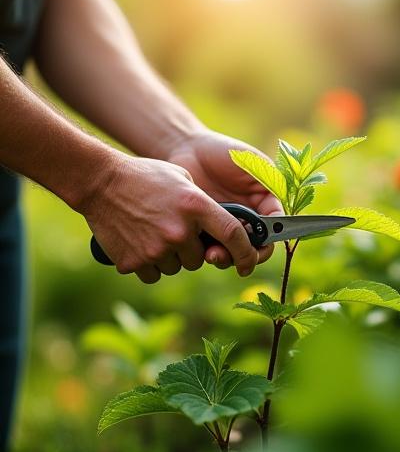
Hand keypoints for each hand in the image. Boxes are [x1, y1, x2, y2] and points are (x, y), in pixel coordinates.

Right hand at [81, 154, 262, 282]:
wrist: (100, 183)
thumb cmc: (145, 176)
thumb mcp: (182, 179)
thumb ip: (203, 205)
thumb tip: (217, 229)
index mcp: (196, 206)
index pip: (233, 235)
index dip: (246, 253)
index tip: (248, 263)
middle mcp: (179, 231)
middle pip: (200, 258)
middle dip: (192, 249)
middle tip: (174, 230)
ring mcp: (156, 249)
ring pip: (176, 267)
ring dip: (170, 256)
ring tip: (153, 232)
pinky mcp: (134, 262)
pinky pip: (154, 274)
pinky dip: (149, 263)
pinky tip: (139, 242)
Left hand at [168, 128, 283, 268]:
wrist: (186, 147)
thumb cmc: (223, 151)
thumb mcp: (253, 164)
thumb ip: (268, 187)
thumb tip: (278, 220)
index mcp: (263, 204)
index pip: (272, 232)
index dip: (267, 245)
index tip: (258, 249)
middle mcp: (245, 218)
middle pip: (251, 248)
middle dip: (244, 256)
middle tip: (233, 255)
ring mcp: (223, 225)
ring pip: (230, 252)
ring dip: (225, 258)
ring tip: (212, 254)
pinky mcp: (202, 228)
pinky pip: (208, 247)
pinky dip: (205, 251)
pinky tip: (198, 246)